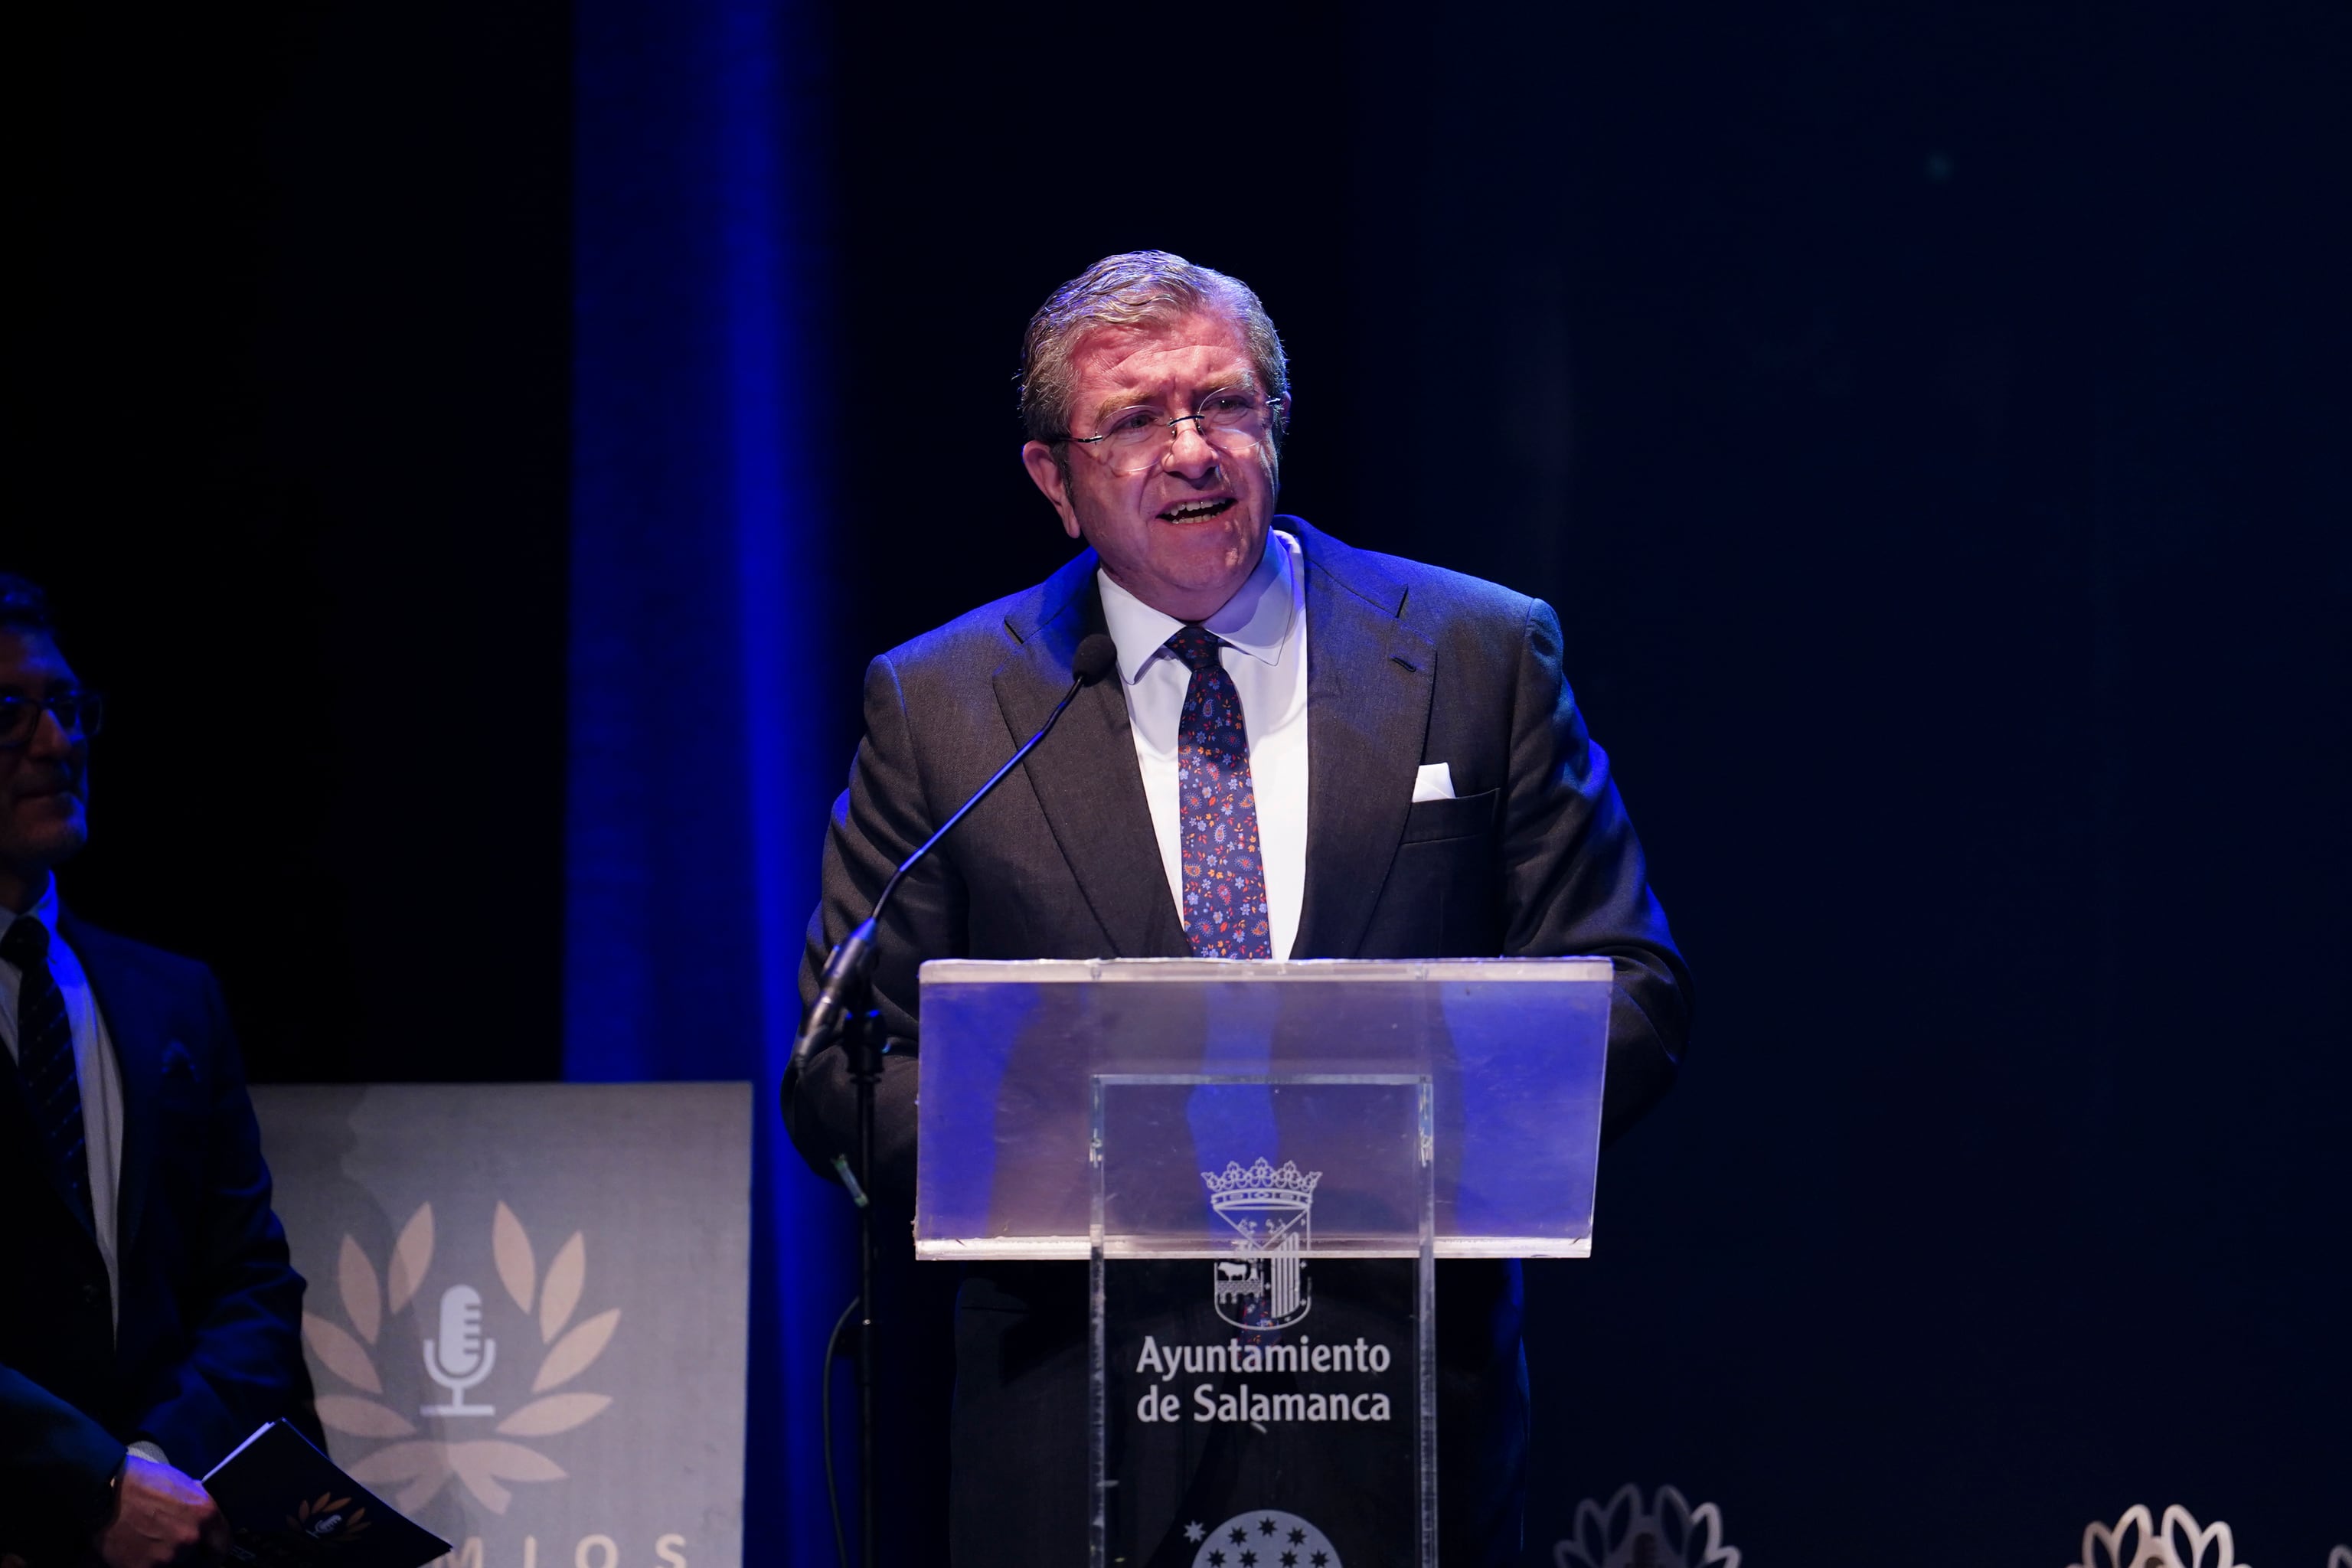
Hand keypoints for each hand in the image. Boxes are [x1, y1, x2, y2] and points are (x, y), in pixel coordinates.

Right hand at [94, 1454, 228, 1567]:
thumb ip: (198, 1506)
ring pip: (172, 1564)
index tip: (209, 1550)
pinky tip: (134, 1550)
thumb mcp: (183, 1485)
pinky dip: (144, 1563)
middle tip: (169, 1541)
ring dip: (164, 1557)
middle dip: (187, 1552)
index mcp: (205, 1514)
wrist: (104, 1492)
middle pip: (197, 1558)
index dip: (215, 1548)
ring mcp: (166, 1556)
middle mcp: (190, 1537)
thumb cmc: (143, 1482)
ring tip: (148, 1542)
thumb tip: (207, 1520)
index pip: (223, 1544)